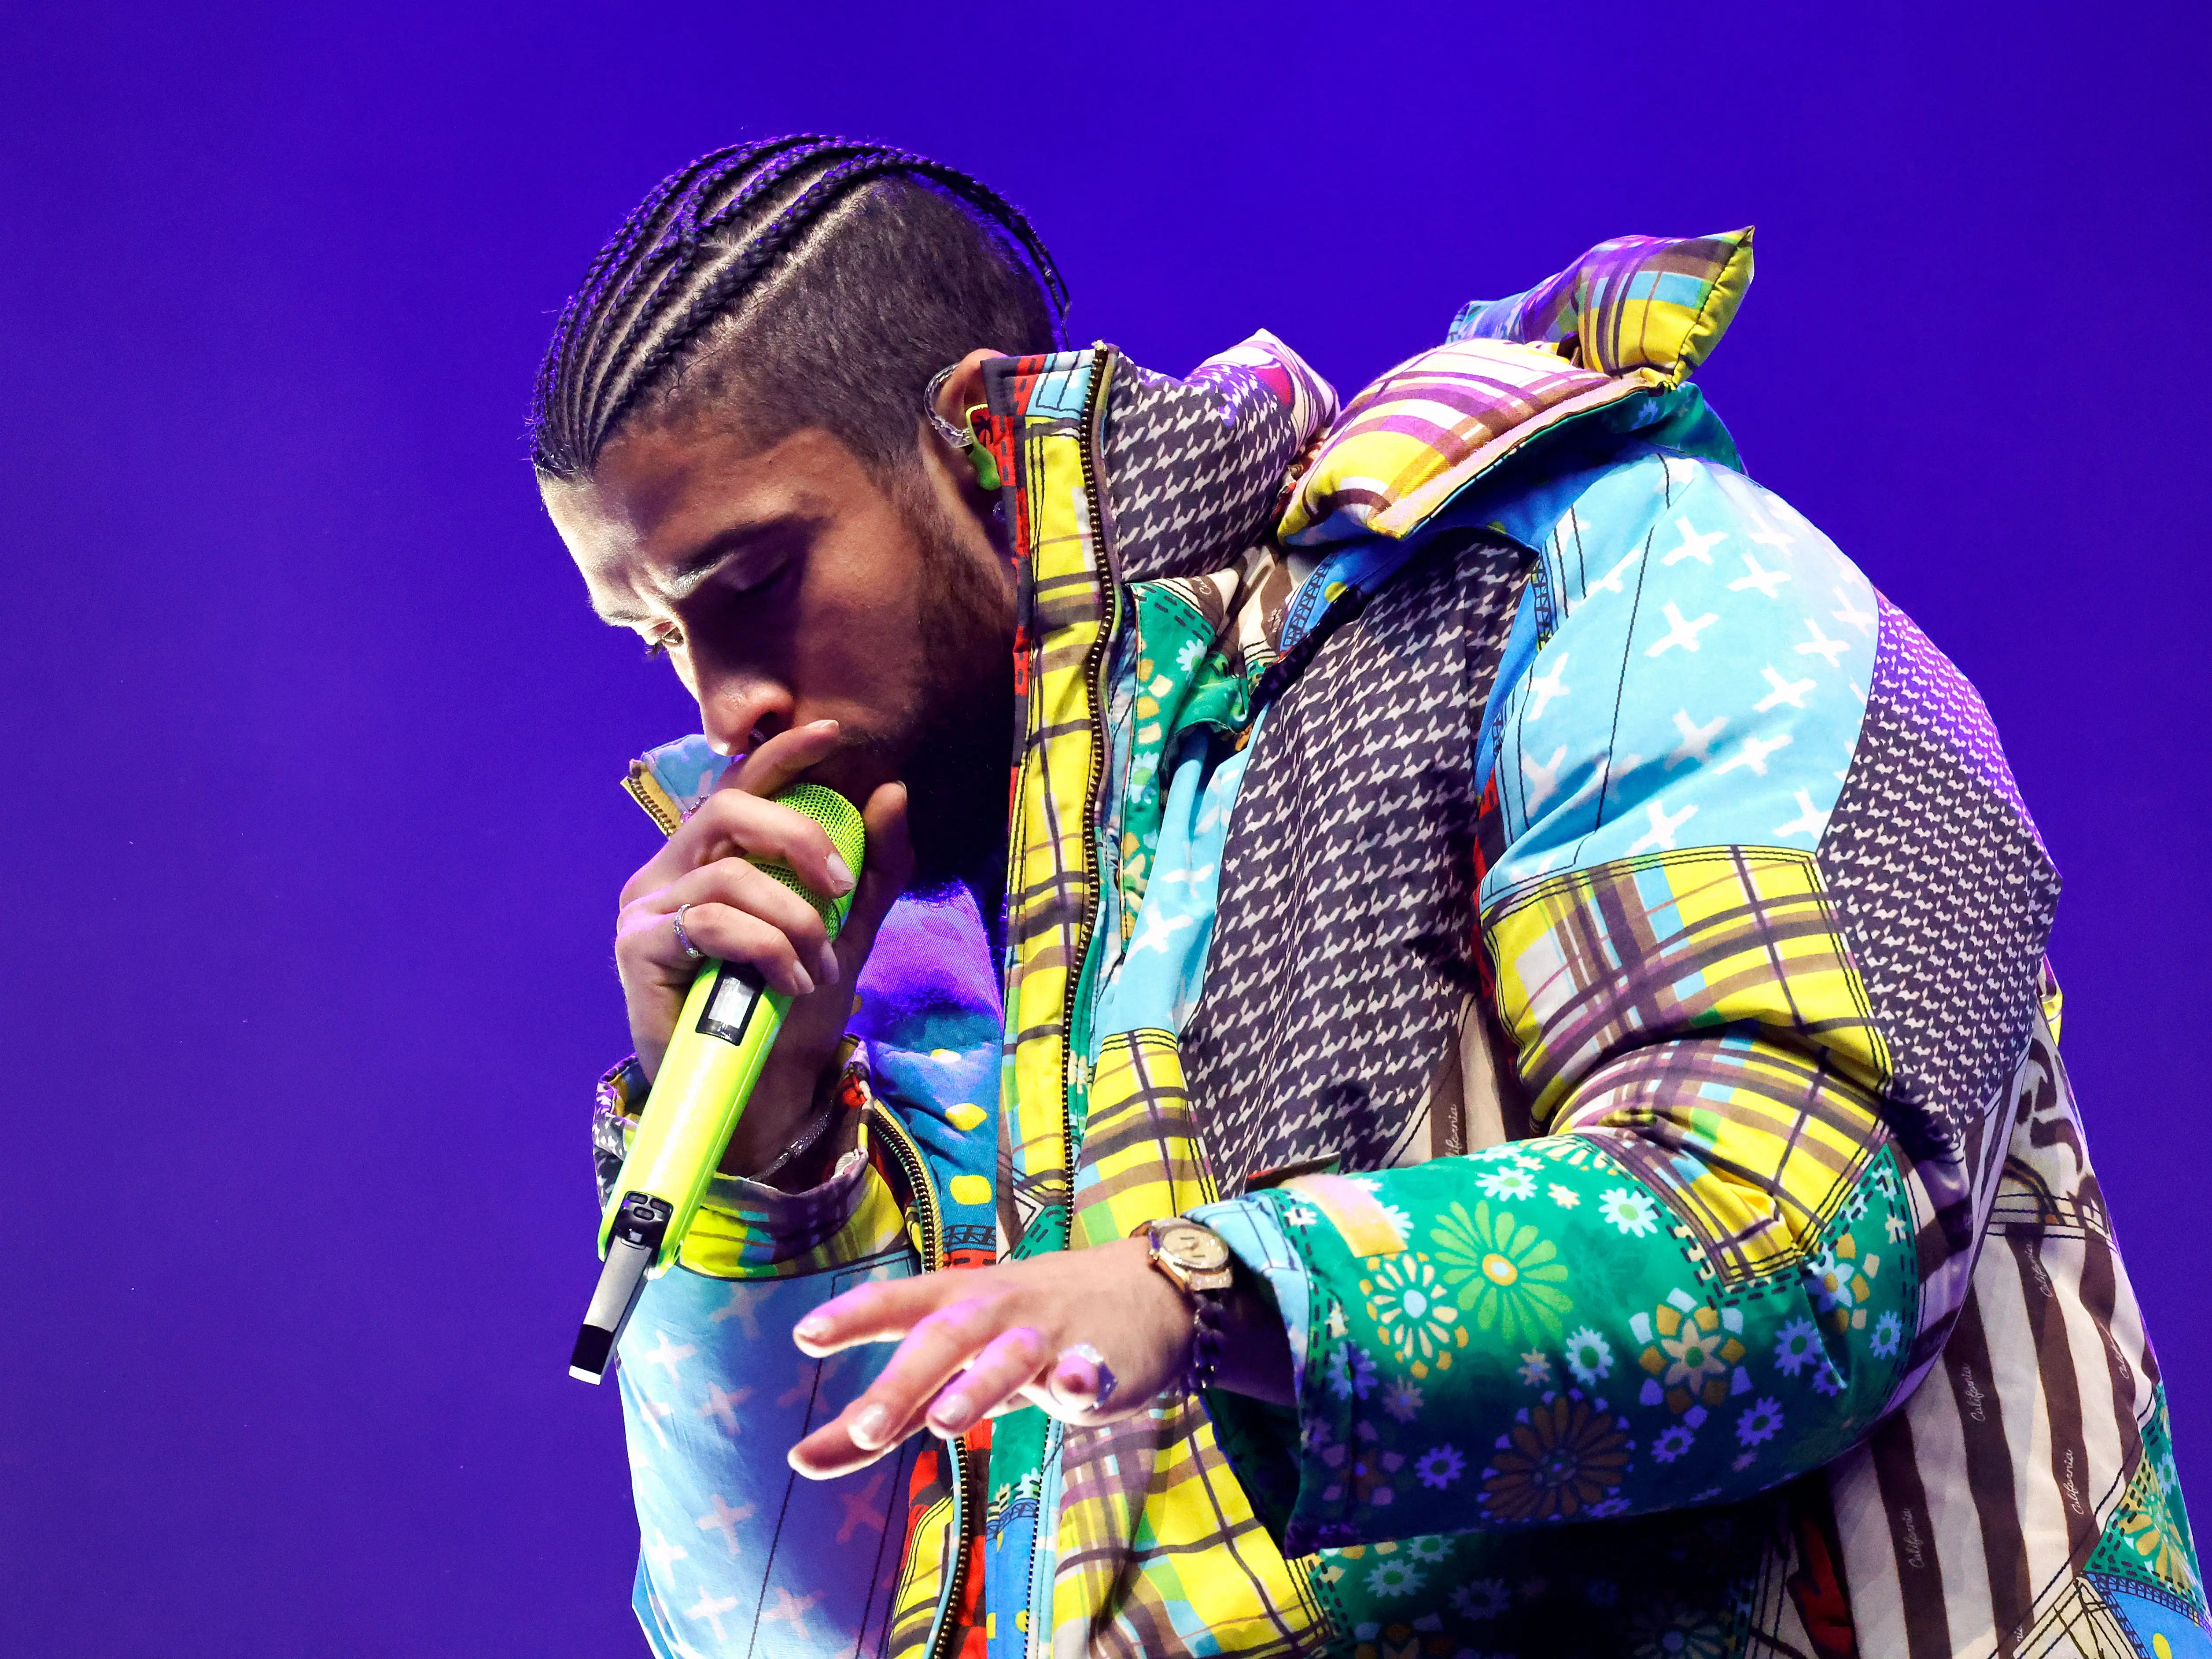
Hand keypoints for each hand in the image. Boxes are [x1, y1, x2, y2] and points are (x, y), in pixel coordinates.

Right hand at [612, 719, 913, 1174]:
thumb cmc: (790, 1014)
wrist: (759, 1094)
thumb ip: (871, 869)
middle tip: (841, 885)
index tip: (833, 731)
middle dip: (796, 836)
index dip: (781, 754)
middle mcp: (669, 874)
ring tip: (818, 967)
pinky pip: (714, 924)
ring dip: (793, 921)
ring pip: (731, 877)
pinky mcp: (636, 949)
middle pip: (727, 811)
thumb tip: (892, 791)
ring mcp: (645, 910)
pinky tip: (789, 983)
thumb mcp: (845, 934)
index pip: (739, 787)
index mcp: (710, 861)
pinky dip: (767, 950)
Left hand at [785, 1237, 1294, 1479]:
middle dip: (904, 1381)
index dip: (853, 1317)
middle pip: (944, 1337)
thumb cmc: (1025, 1335)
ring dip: (977, 1385)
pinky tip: (1079, 1391)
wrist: (1145, 1294)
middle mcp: (997, 1310)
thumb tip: (799, 1460)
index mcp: (956, 1305)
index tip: (804, 1334)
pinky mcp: (1103, 1359)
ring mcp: (1050, 1333)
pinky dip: (1085, 1378)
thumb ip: (883, 1414)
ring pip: (1009, 1356)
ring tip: (945, 1423)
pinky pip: (1093, 1369)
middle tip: (863, 1427)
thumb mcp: (955, 1366)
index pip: (898, 1304)